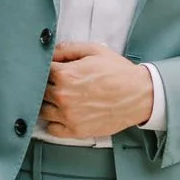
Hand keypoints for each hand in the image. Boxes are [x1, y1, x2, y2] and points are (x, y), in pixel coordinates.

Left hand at [39, 42, 154, 137]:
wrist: (139, 95)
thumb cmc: (118, 72)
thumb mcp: (95, 51)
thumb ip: (68, 49)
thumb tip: (51, 51)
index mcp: (65, 74)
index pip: (41, 71)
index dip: (47, 69)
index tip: (53, 70)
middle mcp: (62, 96)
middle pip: (39, 91)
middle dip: (47, 86)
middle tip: (60, 84)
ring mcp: (68, 115)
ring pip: (43, 110)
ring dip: (48, 104)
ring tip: (61, 99)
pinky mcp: (76, 130)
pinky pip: (52, 129)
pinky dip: (54, 122)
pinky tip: (63, 115)